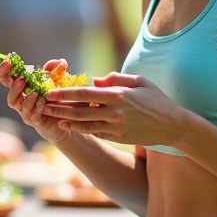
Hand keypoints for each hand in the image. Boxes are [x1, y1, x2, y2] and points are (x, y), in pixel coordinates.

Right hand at [0, 58, 66, 143]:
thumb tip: (59, 61)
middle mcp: (22, 100)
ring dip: (25, 98)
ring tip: (35, 93)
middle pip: (10, 96)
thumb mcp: (55, 81)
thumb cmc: (56, 98)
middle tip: (22, 80)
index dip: (3, 71)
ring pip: (18, 106)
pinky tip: (43, 102)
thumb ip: (55, 71)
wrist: (66, 118)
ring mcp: (26, 112)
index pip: (7, 80)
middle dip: (13, 87)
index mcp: (22, 88)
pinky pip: (31, 115)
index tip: (6, 62)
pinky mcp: (35, 120)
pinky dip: (36, 107)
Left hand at [42, 72, 188, 145]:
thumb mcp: (140, 81)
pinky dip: (80, 129)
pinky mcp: (119, 138)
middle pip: (80, 110)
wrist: (173, 126)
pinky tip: (69, 125)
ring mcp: (116, 127)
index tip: (50, 91)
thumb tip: (96, 80)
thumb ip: (116, 79)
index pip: (85, 92)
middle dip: (58, 108)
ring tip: (51, 116)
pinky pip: (95, 133)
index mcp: (118, 95)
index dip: (65, 92)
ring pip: (84, 124)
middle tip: (43, 105)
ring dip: (65, 120)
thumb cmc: (157, 100)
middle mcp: (115, 112)